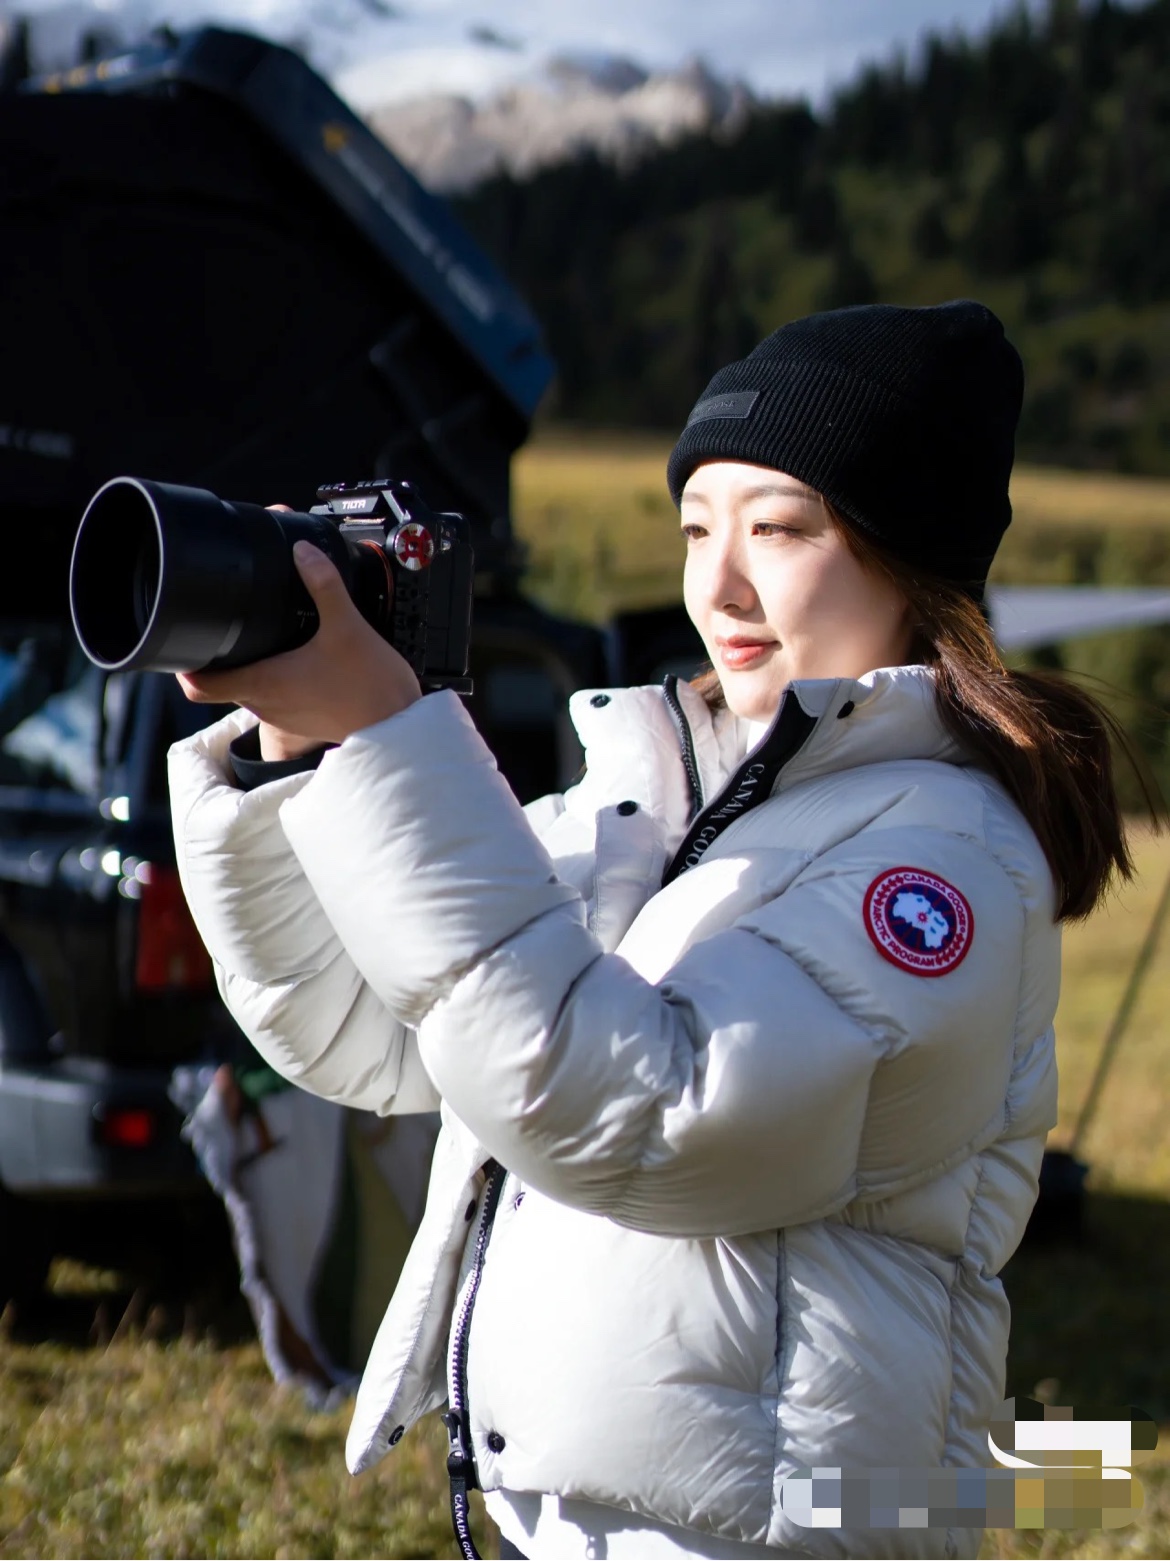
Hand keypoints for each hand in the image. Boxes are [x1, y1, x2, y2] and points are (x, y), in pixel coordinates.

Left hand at [177, 540, 421, 750]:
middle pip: (220, 682)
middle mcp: (265, 705)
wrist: (399, 731)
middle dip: (219, 655)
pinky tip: (296, 660)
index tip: (182, 641)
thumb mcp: (347, 626)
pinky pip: (275, 697)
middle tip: (226, 626)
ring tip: (263, 639)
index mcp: (262, 682)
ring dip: (249, 666)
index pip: (197, 685)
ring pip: (248, 689)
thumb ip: (323, 584)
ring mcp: (282, 717)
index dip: (181, 663)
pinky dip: (274, 678)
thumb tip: (303, 552)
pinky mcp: (302, 721)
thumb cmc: (371, 688)